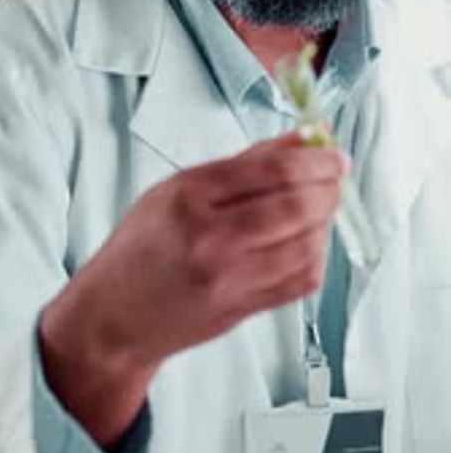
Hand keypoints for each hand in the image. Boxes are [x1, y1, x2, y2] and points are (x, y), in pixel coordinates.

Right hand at [40, 132, 346, 444]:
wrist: (115, 313)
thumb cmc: (143, 244)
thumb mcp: (179, 188)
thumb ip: (245, 163)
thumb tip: (303, 139)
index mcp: (190, 196)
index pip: (273, 170)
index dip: (315, 159)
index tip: (333, 153)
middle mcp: (210, 238)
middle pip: (297, 207)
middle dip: (329, 187)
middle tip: (336, 175)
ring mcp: (228, 279)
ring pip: (306, 245)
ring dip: (326, 220)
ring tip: (323, 205)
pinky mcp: (242, 310)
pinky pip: (301, 281)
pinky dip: (317, 255)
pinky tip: (310, 239)